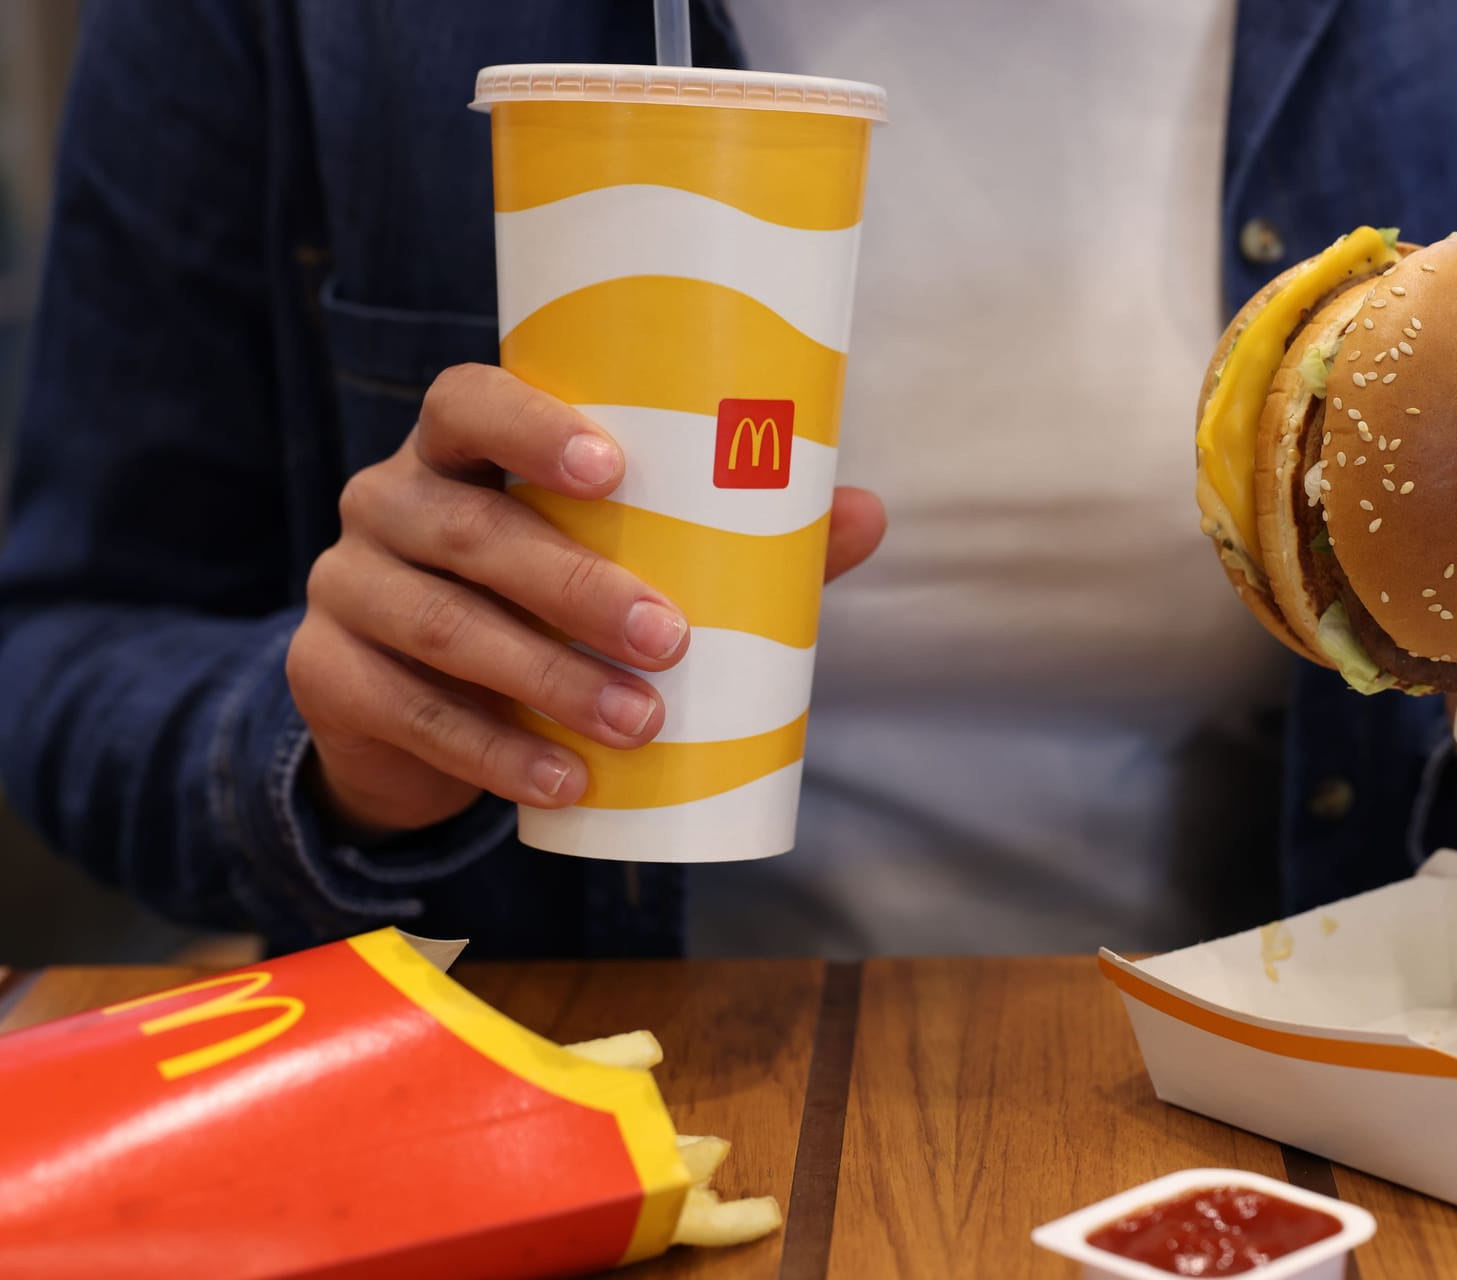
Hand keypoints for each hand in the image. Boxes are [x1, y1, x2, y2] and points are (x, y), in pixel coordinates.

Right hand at [287, 364, 885, 836]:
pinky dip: (494, 753)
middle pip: (467, 526)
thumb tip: (865, 514)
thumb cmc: (542, 606)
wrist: (417, 709)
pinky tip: (563, 783)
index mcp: (456, 450)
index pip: (466, 402)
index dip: (532, 425)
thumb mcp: (619, 563)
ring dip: (547, 679)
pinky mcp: (327, 676)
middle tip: (667, 640)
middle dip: (573, 586)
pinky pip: (410, 712)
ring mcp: (346, 588)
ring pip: (442, 624)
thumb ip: (731, 537)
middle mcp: (386, 502)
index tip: (614, 469)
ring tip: (638, 724)